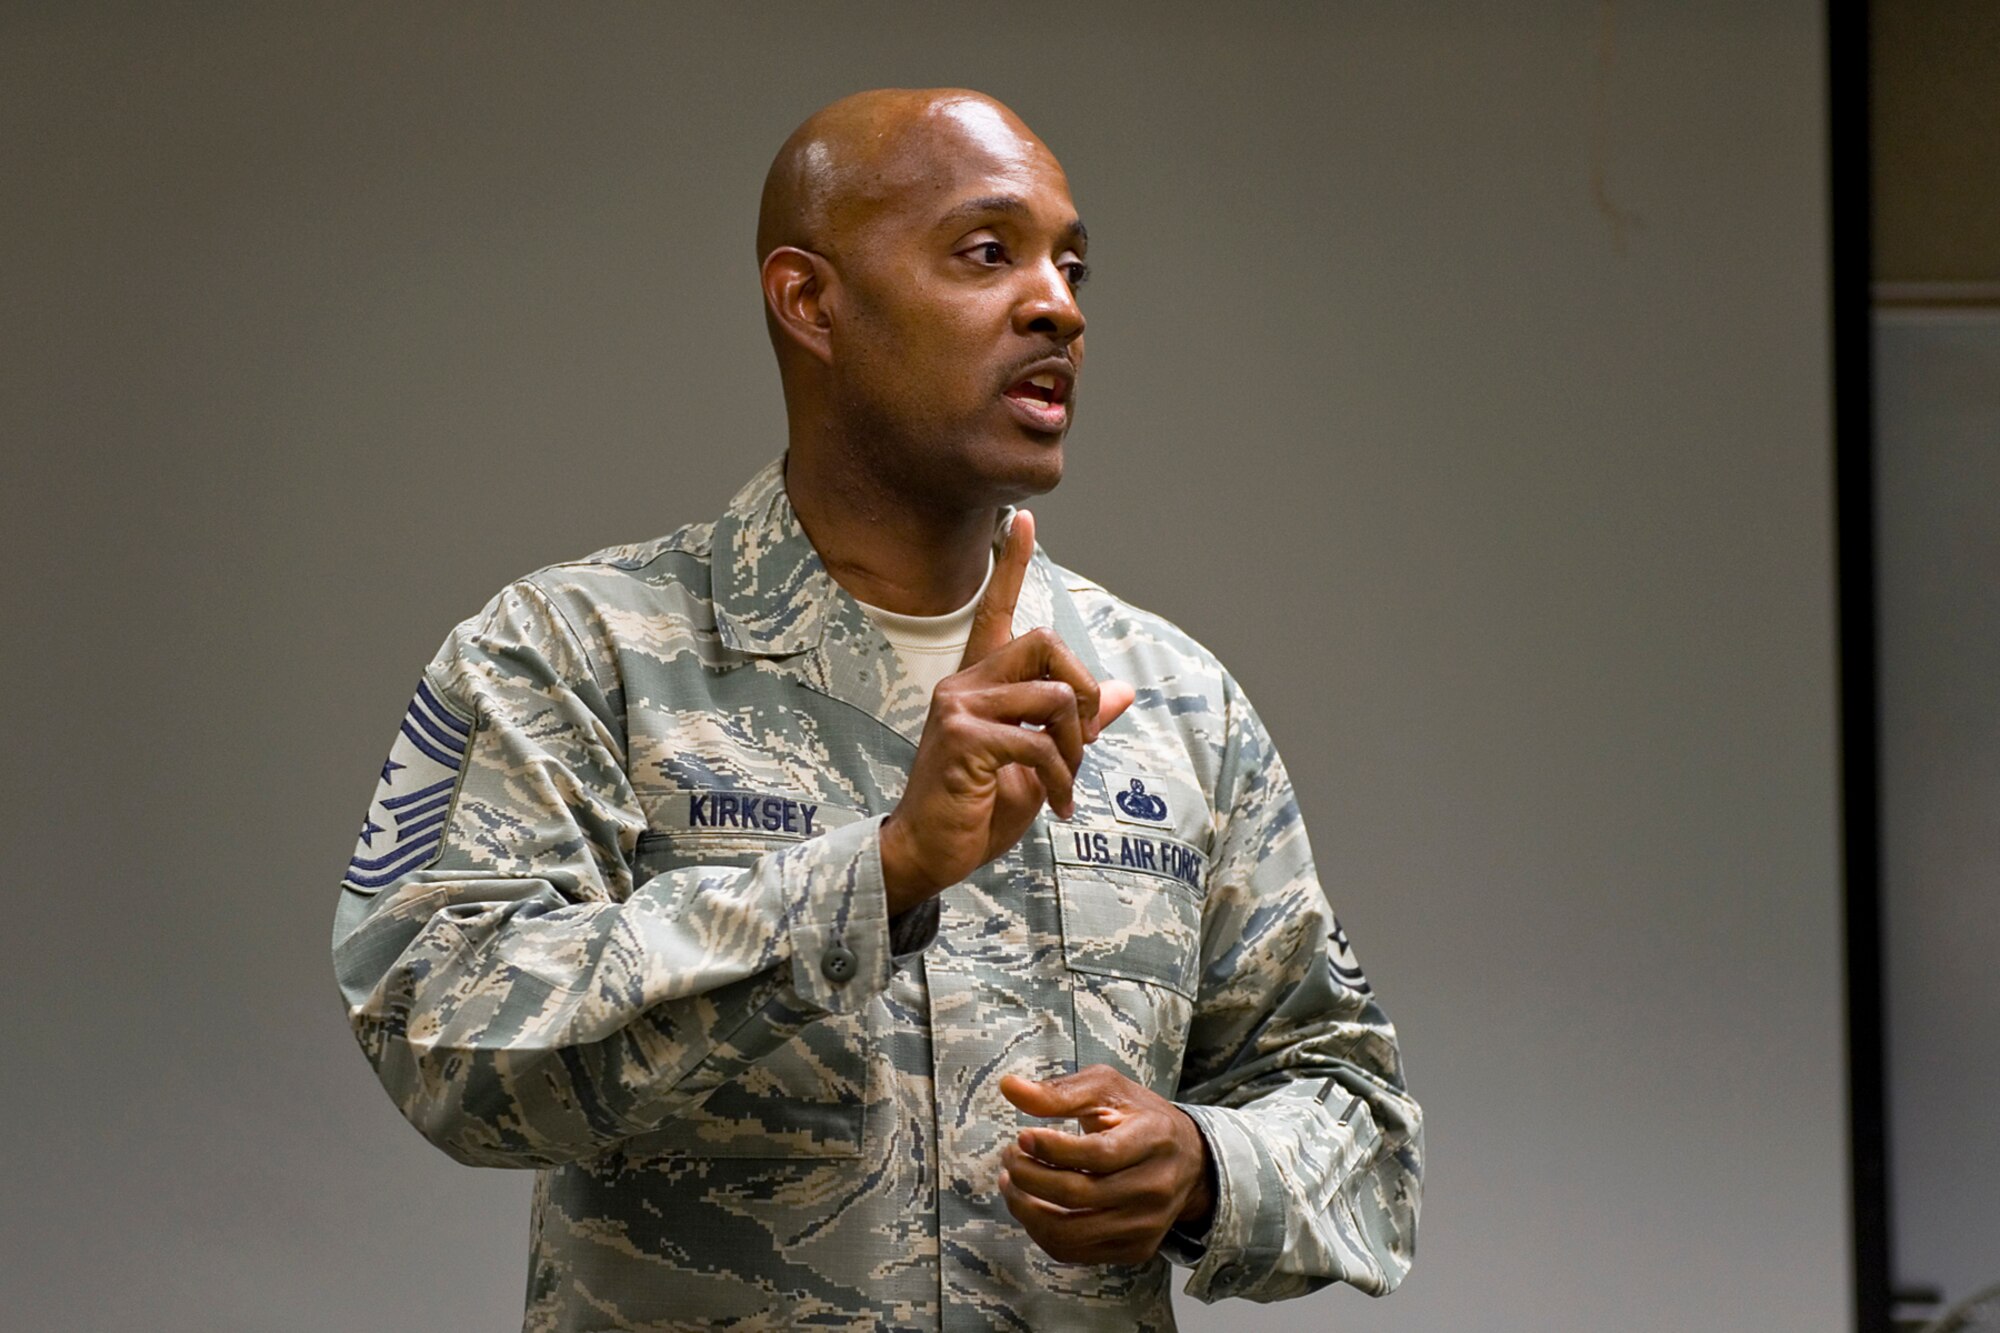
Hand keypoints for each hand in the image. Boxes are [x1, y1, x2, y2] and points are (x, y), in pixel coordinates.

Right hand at [879, 511, 1134, 913]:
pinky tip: (1056, 806)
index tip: (1023, 518)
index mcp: (978, 684)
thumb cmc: (975, 810)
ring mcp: (960, 708)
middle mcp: (964, 684)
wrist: (929, 853)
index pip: (995, 610)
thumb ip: (1076, 726)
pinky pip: (1040, 742)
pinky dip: (1062, 777)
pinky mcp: (964, 739)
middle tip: (1081, 738)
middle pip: (1045, 641)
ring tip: (1064, 785)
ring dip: (1076, 747)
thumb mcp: (1038, 765)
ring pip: (1054, 696)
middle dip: (1082, 688)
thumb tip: (1122, 692)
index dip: (1011, 564)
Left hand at [996, 1064, 1215, 1265]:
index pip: (1098, 1154)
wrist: (1188, 1160)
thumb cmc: (1140, 1117)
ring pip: (1070, 1233)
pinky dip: (1041, 1230)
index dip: (1052, 1148)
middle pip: (1078, 1195)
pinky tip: (1031, 1204)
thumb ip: (1059, 1091)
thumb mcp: (1106, 1089)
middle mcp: (1155, 1187)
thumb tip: (1009, 1087)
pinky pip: (1074, 1252)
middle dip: (1029, 1176)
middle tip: (1010, 1156)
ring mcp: (1146, 1224)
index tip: (1021, 1136)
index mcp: (1154, 1139)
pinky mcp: (1135, 1249)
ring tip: (1011, 1182)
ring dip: (1026, 1209)